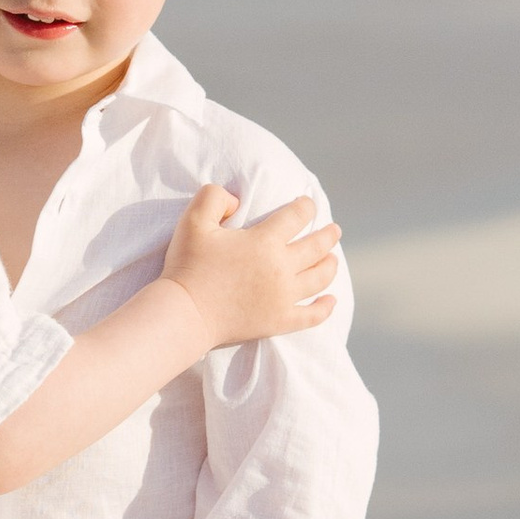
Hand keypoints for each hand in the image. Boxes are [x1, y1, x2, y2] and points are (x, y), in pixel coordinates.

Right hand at [162, 185, 337, 350]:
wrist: (185, 313)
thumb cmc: (187, 266)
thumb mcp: (193, 221)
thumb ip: (214, 197)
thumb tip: (236, 200)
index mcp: (265, 241)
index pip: (296, 216)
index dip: (305, 206)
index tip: (307, 204)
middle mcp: (281, 268)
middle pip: (317, 247)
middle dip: (328, 235)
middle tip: (335, 230)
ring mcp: (283, 297)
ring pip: (320, 278)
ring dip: (330, 265)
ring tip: (333, 260)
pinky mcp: (279, 321)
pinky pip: (312, 315)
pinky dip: (325, 308)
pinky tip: (331, 300)